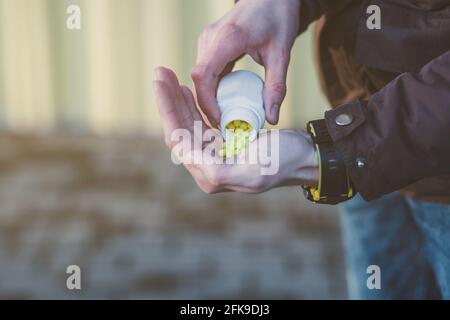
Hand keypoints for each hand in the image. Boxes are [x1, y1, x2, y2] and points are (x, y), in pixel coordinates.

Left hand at [154, 67, 317, 193]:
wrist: (304, 156)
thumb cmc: (285, 161)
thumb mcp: (255, 168)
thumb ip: (220, 171)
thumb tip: (190, 160)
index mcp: (211, 175)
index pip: (179, 139)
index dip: (168, 110)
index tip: (161, 83)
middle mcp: (207, 168)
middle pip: (178, 130)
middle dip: (168, 101)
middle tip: (160, 72)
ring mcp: (214, 155)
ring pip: (186, 124)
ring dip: (176, 99)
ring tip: (167, 76)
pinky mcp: (221, 145)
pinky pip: (199, 123)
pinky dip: (191, 106)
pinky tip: (184, 91)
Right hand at [191, 0, 300, 125]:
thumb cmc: (277, 17)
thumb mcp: (281, 53)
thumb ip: (276, 86)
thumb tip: (271, 117)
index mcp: (227, 38)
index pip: (203, 75)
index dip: (206, 101)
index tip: (220, 120)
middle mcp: (211, 38)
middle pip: (199, 80)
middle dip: (208, 105)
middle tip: (224, 125)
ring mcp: (207, 41)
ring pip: (200, 77)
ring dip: (210, 98)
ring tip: (226, 117)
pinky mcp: (210, 45)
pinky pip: (206, 72)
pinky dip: (213, 88)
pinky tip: (226, 101)